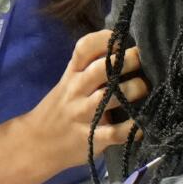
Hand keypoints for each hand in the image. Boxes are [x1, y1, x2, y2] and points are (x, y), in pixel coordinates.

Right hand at [21, 29, 147, 177]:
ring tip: (146, 88)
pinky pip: (115, 133)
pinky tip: (142, 125)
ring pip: (111, 97)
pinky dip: (132, 128)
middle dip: (128, 60)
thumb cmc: (59, 108)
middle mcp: (76, 90)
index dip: (105, 40)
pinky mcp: (90, 139)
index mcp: (72, 74)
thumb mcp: (68, 83)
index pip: (84, 48)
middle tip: (146, 61)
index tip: (123, 40)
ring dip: (134, 89)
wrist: (36, 144)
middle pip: (102, 69)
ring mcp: (83, 115)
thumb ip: (88, 67)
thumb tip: (123, 48)